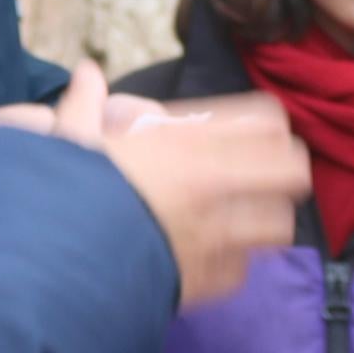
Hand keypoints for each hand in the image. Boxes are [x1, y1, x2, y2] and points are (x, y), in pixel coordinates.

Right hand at [54, 61, 306, 310]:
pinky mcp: (209, 280)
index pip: (266, 123)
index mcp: (187, 144)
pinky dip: (233, 264)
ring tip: (248, 220)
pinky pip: (242, 270)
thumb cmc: (68, 193)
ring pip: (278, 226)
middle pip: (291, 172)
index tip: (263, 135)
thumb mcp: (72, 141)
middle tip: (269, 177)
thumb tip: (85, 72)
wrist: (62, 263)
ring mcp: (217, 237)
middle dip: (285, 173)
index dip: (270, 128)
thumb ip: (84, 105)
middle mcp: (214, 187)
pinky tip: (214, 258)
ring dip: (266, 221)